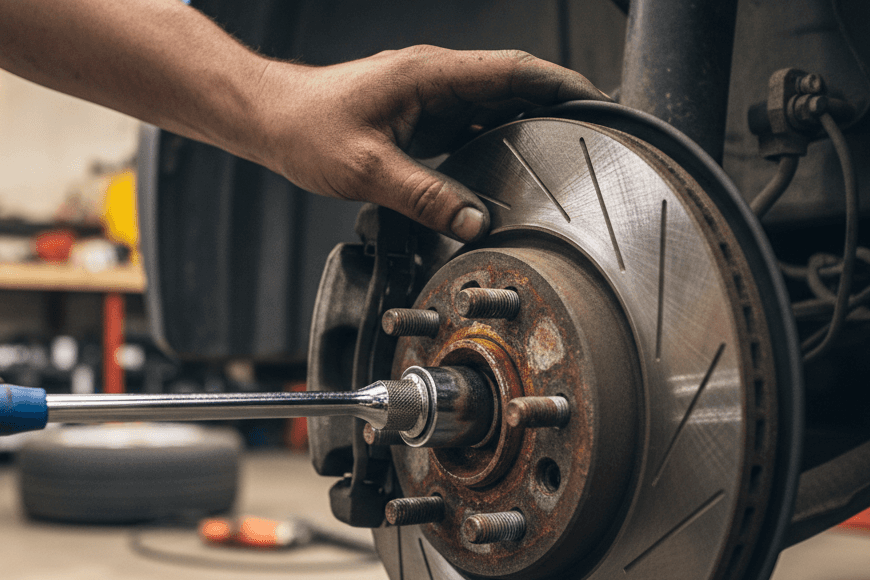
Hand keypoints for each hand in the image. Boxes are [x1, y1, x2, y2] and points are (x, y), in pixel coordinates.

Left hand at [253, 46, 607, 241]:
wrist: (272, 120)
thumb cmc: (307, 130)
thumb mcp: (367, 171)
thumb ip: (424, 197)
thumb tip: (473, 220)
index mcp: (430, 75)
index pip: (514, 70)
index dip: (561, 84)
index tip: (597, 102)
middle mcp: (435, 79)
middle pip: (512, 86)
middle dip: (554, 107)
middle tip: (590, 138)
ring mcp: (429, 96)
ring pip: (493, 106)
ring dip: (525, 126)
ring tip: (558, 156)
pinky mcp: (419, 116)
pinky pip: (470, 124)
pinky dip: (494, 141)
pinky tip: (504, 168)